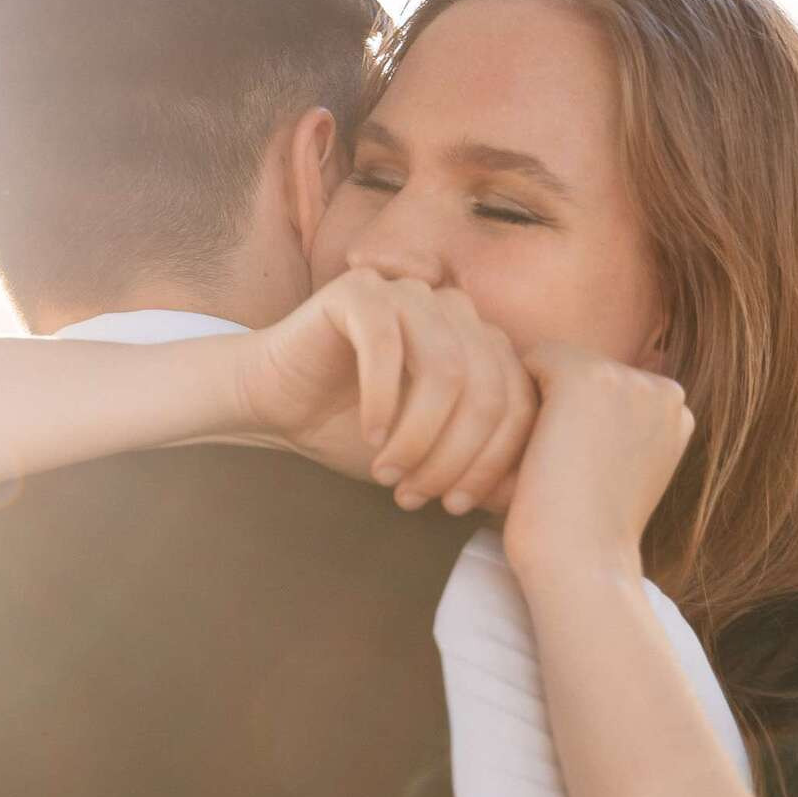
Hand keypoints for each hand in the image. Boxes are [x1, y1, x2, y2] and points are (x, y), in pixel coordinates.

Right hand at [235, 268, 537, 512]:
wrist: (276, 403)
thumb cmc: (352, 431)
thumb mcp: (427, 455)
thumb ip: (473, 462)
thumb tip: (521, 497)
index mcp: (482, 344)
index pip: (517, 401)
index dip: (492, 460)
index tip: (456, 506)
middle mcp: (455, 310)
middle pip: (487, 388)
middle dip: (455, 455)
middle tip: (416, 496)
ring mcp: (410, 293)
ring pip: (446, 370)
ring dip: (419, 435)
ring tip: (389, 473)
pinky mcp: (360, 290)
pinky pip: (388, 345)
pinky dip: (382, 400)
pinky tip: (369, 435)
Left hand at [499, 340, 694, 579]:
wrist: (581, 562)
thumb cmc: (585, 531)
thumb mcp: (618, 471)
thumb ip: (612, 428)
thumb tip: (576, 402)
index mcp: (677, 411)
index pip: (611, 388)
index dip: (578, 422)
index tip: (576, 470)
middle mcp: (663, 386)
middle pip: (586, 370)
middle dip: (560, 405)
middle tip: (557, 466)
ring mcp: (628, 377)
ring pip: (559, 363)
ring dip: (539, 401)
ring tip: (544, 458)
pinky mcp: (585, 376)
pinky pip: (533, 359)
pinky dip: (517, 395)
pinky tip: (527, 442)